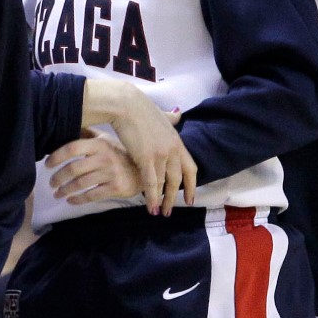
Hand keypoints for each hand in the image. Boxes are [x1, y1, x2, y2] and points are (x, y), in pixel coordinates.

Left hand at [45, 131, 139, 205]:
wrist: (145, 170)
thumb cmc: (120, 154)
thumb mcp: (105, 141)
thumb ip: (87, 136)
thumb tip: (67, 128)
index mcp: (99, 144)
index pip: (72, 148)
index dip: (57, 156)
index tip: (47, 164)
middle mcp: (104, 157)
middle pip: (74, 168)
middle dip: (58, 177)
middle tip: (51, 183)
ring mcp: (111, 173)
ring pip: (81, 183)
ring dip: (65, 190)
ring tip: (58, 193)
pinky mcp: (116, 187)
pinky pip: (92, 195)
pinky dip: (78, 199)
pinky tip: (71, 200)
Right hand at [92, 81, 196, 214]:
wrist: (125, 105)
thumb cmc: (140, 108)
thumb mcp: (161, 114)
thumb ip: (171, 117)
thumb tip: (178, 113)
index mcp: (177, 141)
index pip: (191, 168)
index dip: (192, 186)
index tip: (190, 199)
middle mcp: (173, 150)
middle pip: (178, 180)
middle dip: (174, 198)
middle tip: (169, 211)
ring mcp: (161, 155)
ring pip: (164, 184)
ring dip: (162, 201)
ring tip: (159, 212)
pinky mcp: (146, 158)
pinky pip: (151, 183)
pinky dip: (151, 197)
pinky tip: (150, 207)